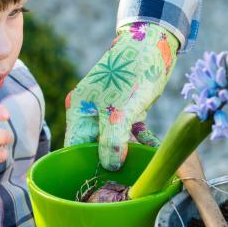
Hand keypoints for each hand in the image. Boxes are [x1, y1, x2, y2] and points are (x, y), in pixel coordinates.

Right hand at [64, 22, 178, 169]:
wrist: (153, 44)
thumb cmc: (131, 73)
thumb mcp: (120, 111)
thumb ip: (112, 140)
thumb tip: (110, 166)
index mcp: (79, 109)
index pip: (74, 146)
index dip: (83, 165)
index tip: (96, 182)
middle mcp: (91, 112)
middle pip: (95, 146)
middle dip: (108, 163)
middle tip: (121, 181)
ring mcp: (110, 111)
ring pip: (115, 141)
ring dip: (128, 154)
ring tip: (140, 170)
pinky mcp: (128, 110)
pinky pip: (132, 132)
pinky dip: (142, 142)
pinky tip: (154, 152)